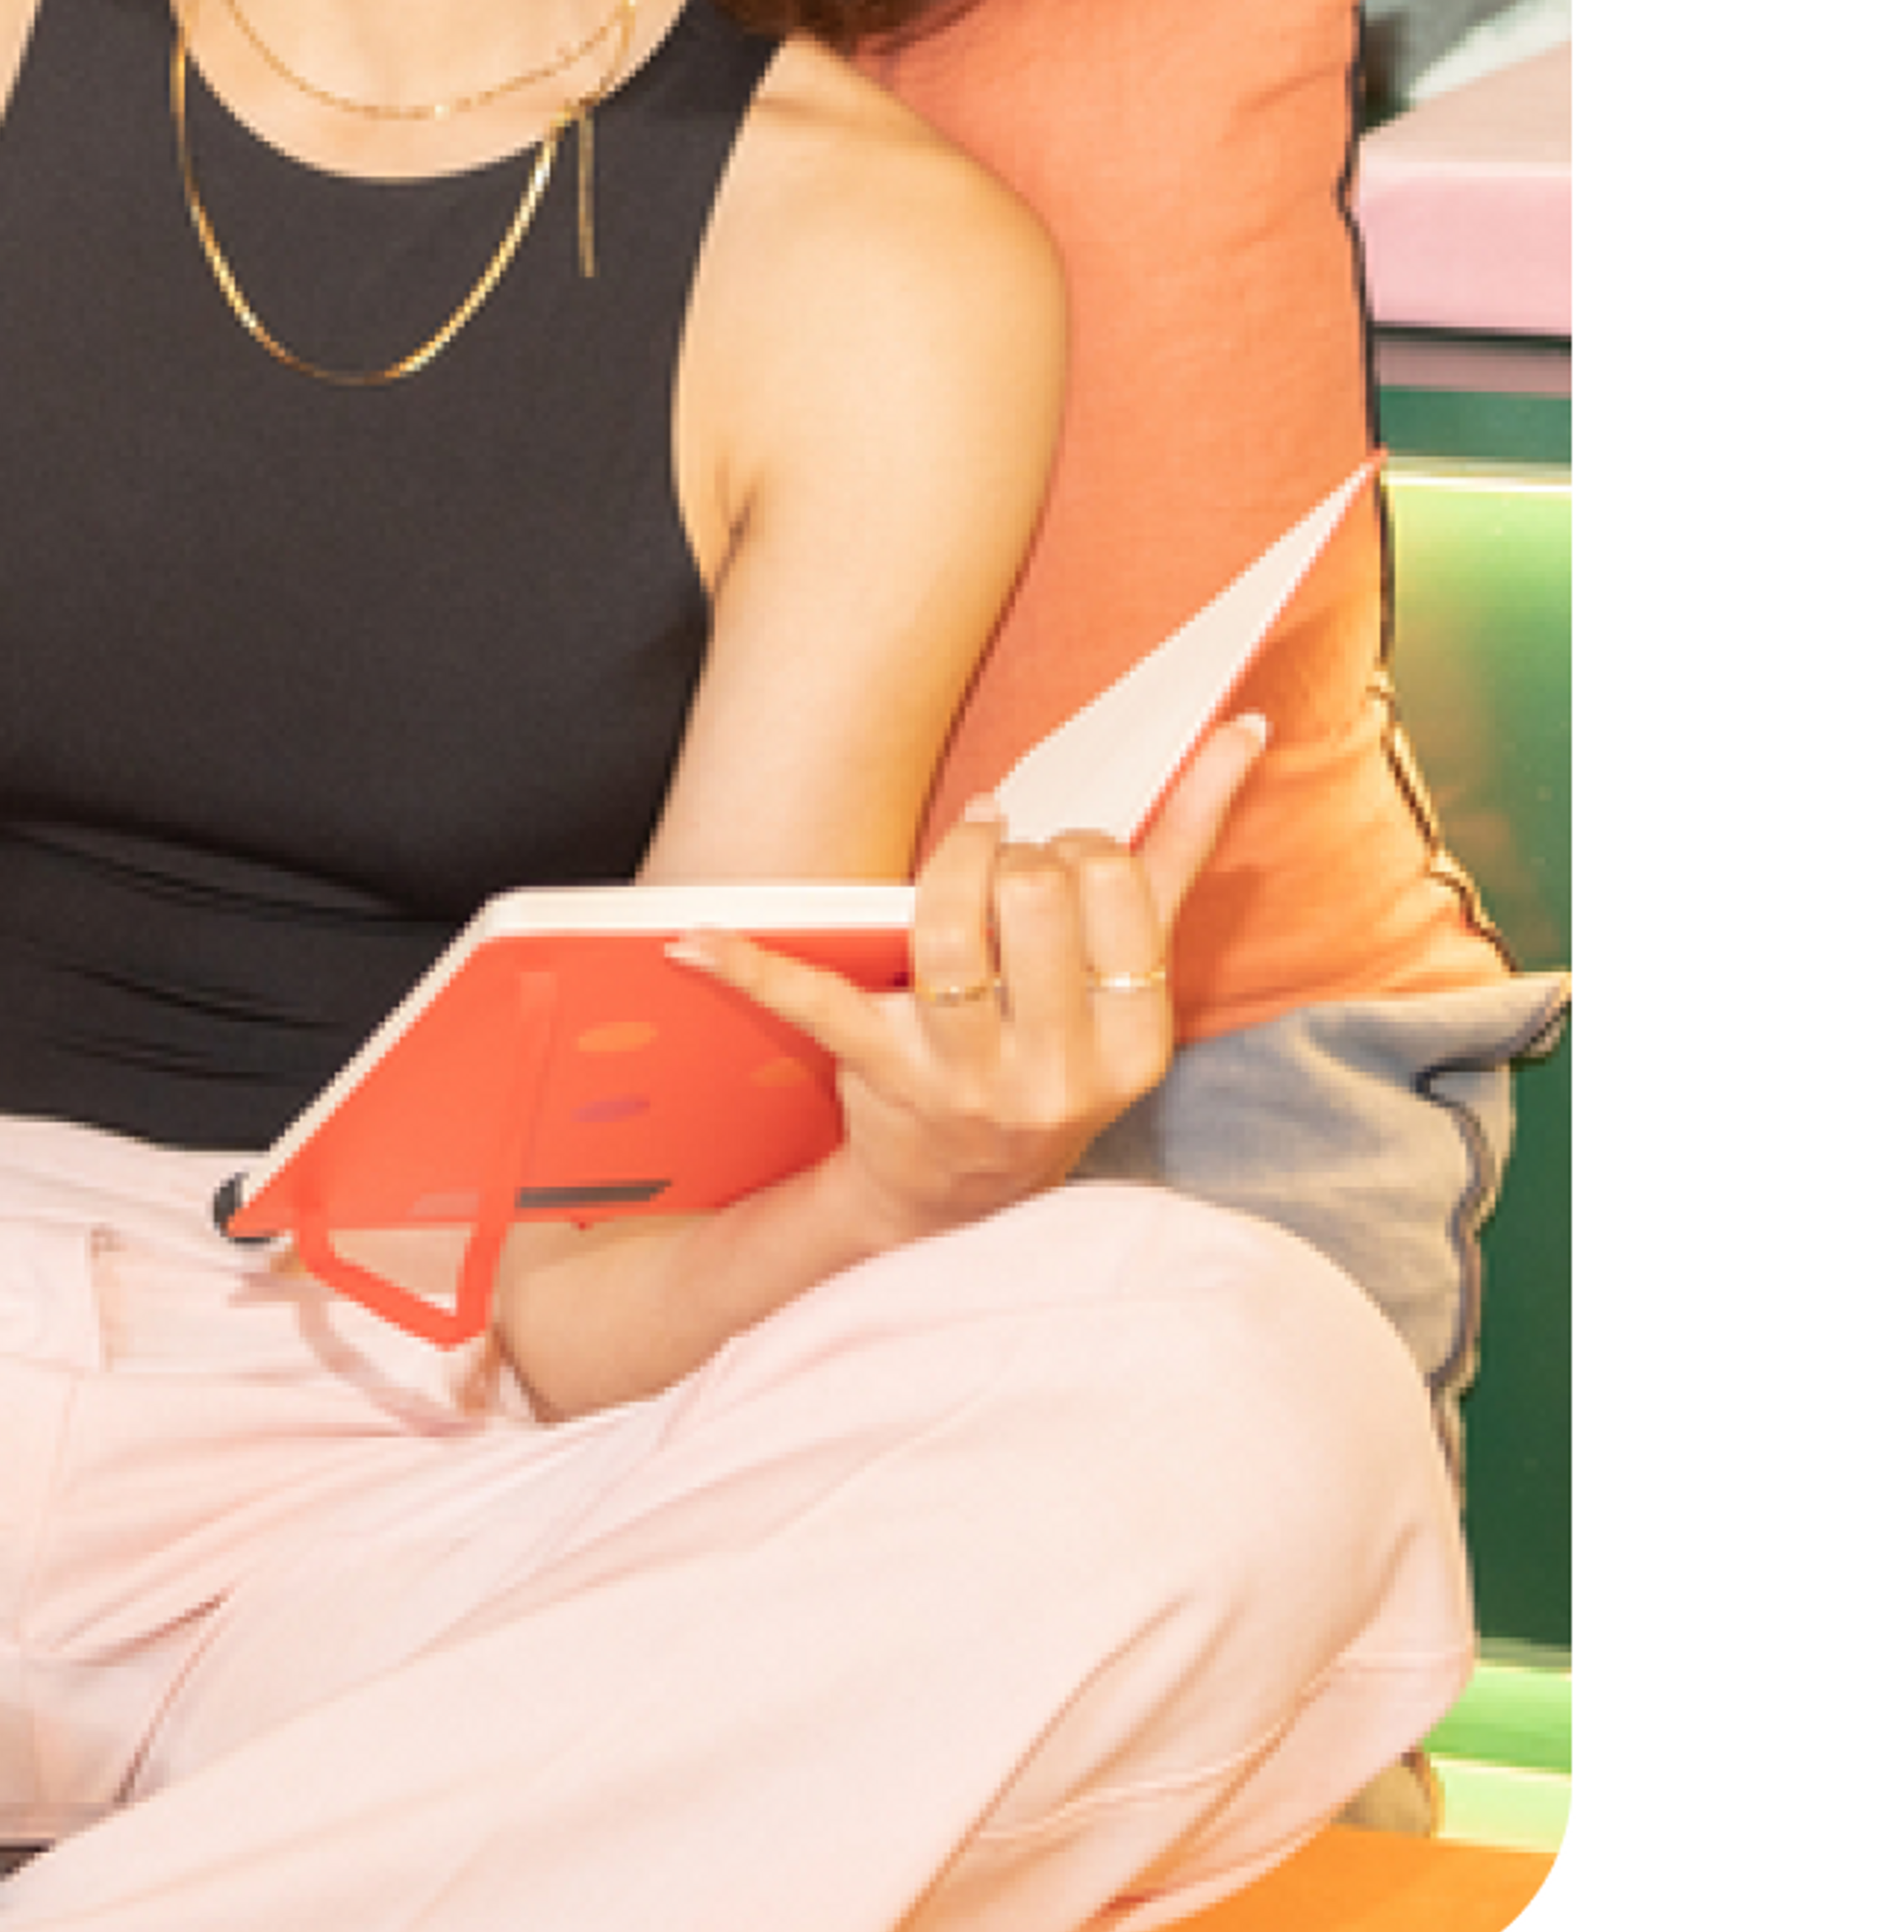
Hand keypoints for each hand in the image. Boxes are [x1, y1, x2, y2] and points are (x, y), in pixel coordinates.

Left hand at [669, 714, 1267, 1254]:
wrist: (960, 1203)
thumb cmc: (1049, 1055)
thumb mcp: (1126, 987)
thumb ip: (1179, 860)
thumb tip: (1240, 729)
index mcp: (1136, 1039)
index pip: (1119, 884)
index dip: (1079, 843)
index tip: (1064, 845)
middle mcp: (1063, 1068)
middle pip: (1040, 891)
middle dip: (1017, 851)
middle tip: (1002, 862)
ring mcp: (973, 1081)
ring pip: (953, 924)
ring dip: (948, 864)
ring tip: (960, 851)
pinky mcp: (883, 1082)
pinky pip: (813, 1004)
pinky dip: (747, 965)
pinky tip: (690, 940)